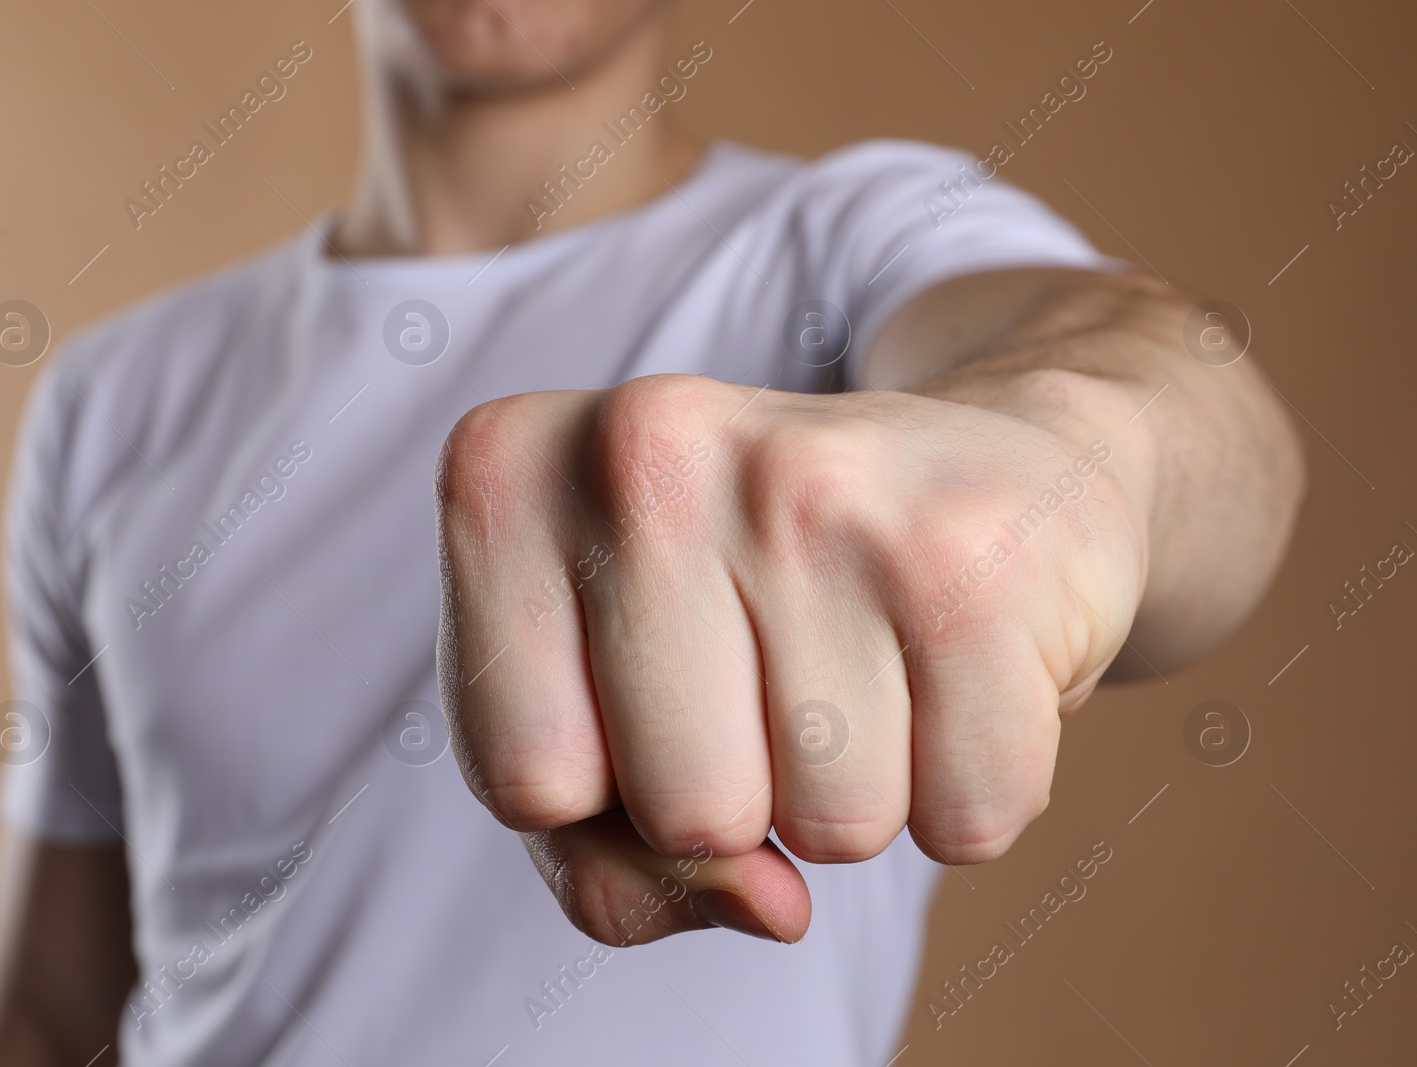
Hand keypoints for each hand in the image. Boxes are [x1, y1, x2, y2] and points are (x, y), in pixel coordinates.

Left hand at [434, 373, 1147, 944]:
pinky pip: (966, 811)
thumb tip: (769, 903)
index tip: (651, 692)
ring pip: (831, 828)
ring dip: (859, 791)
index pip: (524, 783)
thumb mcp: (609, 720)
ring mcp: (807, 481)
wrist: (976, 467)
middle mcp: (641, 446)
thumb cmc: (750, 607)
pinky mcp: (963, 544)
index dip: (605, 796)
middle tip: (779, 672)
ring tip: (867, 655)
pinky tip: (950, 662)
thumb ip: (603, 859)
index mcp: (505, 476)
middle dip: (744, 801)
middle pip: (683, 813)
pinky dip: (967, 782)